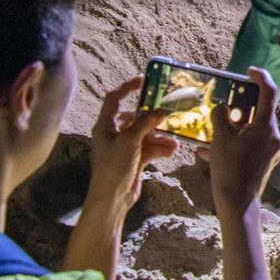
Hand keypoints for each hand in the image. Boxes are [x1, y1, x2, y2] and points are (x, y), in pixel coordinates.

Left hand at [86, 77, 179, 211]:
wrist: (112, 198)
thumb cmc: (114, 167)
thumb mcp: (130, 140)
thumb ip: (146, 123)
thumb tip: (161, 110)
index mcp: (105, 126)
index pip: (114, 99)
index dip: (127, 88)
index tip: (144, 81)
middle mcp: (113, 134)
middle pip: (135, 118)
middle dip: (152, 118)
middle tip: (167, 111)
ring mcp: (124, 148)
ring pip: (145, 135)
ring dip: (160, 136)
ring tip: (174, 139)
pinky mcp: (134, 160)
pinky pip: (149, 149)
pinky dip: (160, 148)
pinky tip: (172, 149)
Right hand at [209, 67, 279, 211]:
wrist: (238, 205)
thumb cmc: (229, 170)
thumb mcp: (220, 139)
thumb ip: (221, 117)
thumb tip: (222, 108)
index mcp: (267, 127)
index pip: (268, 92)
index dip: (260, 77)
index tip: (249, 70)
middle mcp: (273, 137)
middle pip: (260, 112)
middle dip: (241, 105)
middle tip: (226, 100)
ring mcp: (270, 151)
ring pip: (252, 129)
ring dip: (234, 126)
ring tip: (213, 128)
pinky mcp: (264, 163)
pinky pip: (249, 145)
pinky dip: (233, 143)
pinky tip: (208, 151)